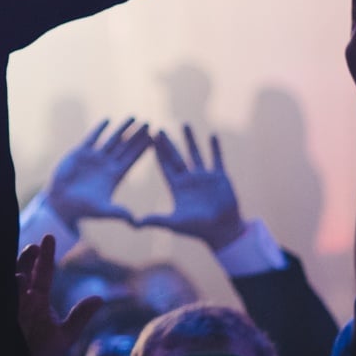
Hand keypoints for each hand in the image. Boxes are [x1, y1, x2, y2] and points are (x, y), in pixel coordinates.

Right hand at [17, 235, 102, 355]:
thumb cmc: (45, 354)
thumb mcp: (65, 336)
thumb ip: (79, 317)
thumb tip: (99, 299)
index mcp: (39, 299)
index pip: (44, 273)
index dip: (45, 256)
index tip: (47, 237)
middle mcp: (22, 298)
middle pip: (23, 270)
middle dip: (26, 258)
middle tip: (33, 248)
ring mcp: (8, 307)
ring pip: (8, 283)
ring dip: (14, 278)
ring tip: (21, 278)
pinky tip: (2, 290)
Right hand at [45, 118, 151, 229]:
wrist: (60, 203)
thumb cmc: (82, 209)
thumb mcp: (102, 211)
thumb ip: (118, 213)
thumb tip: (135, 221)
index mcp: (114, 176)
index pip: (132, 159)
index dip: (143, 148)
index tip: (154, 138)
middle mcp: (107, 164)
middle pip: (126, 146)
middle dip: (137, 135)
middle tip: (149, 122)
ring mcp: (94, 158)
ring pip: (112, 139)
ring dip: (122, 129)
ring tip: (134, 117)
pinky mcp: (80, 153)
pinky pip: (92, 138)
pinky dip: (99, 129)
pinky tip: (108, 120)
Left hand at [138, 127, 245, 249]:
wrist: (222, 231)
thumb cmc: (198, 229)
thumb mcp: (175, 223)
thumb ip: (156, 220)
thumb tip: (133, 223)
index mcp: (177, 187)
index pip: (164, 165)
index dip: (157, 152)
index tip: (148, 139)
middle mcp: (189, 180)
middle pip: (176, 156)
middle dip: (167, 143)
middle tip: (158, 128)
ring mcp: (204, 177)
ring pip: (195, 153)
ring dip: (190, 139)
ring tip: (184, 124)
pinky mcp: (220, 177)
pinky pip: (217, 158)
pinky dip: (215, 148)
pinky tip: (212, 134)